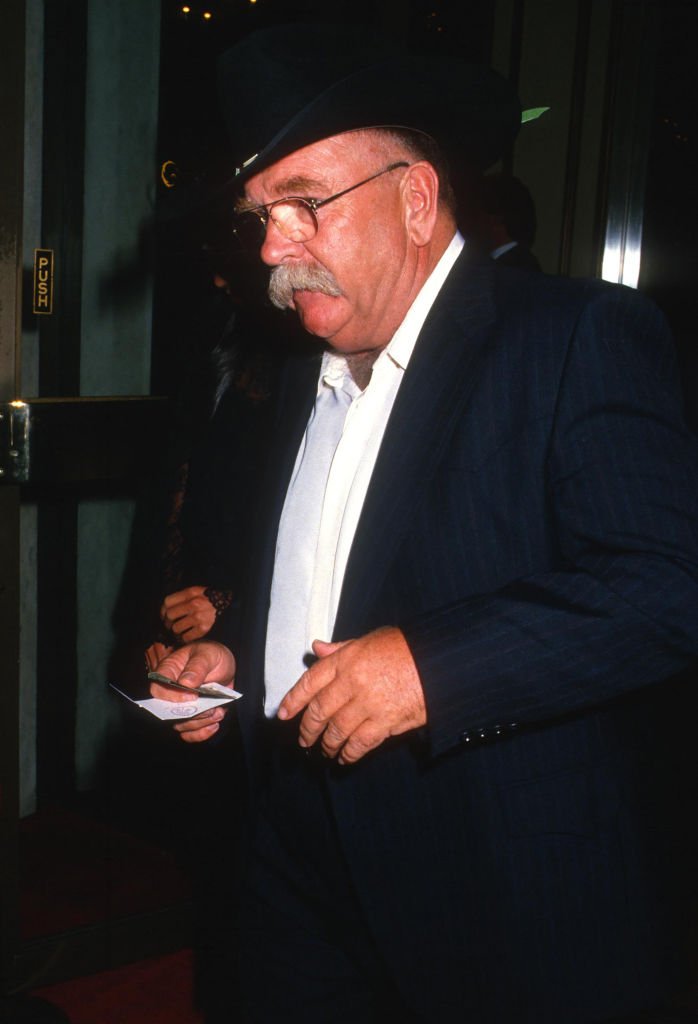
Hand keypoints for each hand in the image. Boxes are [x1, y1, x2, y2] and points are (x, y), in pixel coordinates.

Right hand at [150, 641, 235, 743]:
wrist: (225, 665)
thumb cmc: (211, 655)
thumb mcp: (208, 655)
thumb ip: (197, 667)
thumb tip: (185, 682)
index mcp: (168, 672)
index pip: (158, 690)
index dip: (173, 697)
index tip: (194, 696)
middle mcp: (170, 692)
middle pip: (170, 713)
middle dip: (192, 715)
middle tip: (212, 709)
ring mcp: (180, 706)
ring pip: (181, 725)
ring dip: (201, 723)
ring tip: (218, 712)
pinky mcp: (191, 717)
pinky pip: (189, 733)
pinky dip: (201, 733)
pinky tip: (214, 724)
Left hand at [160, 586, 215, 640]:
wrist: (228, 605)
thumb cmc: (209, 599)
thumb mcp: (196, 592)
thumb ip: (182, 597)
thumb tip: (165, 609)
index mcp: (191, 593)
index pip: (167, 602)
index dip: (162, 610)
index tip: (164, 614)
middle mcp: (194, 604)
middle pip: (169, 615)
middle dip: (167, 622)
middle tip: (169, 624)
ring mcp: (199, 617)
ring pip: (176, 628)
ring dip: (175, 630)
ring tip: (179, 629)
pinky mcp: (204, 628)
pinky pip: (186, 637)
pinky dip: (184, 638)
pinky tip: (187, 635)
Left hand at [278, 627, 425, 763]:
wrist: (440, 660)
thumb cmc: (408, 647)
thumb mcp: (370, 639)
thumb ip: (341, 648)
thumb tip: (317, 649)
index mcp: (346, 659)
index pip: (309, 682)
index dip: (293, 700)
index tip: (283, 714)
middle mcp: (353, 682)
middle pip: (319, 711)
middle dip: (308, 728)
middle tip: (304, 738)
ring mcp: (368, 704)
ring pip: (336, 730)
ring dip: (327, 743)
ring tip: (324, 749)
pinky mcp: (386, 722)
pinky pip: (360, 743)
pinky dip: (349, 753)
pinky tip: (345, 757)